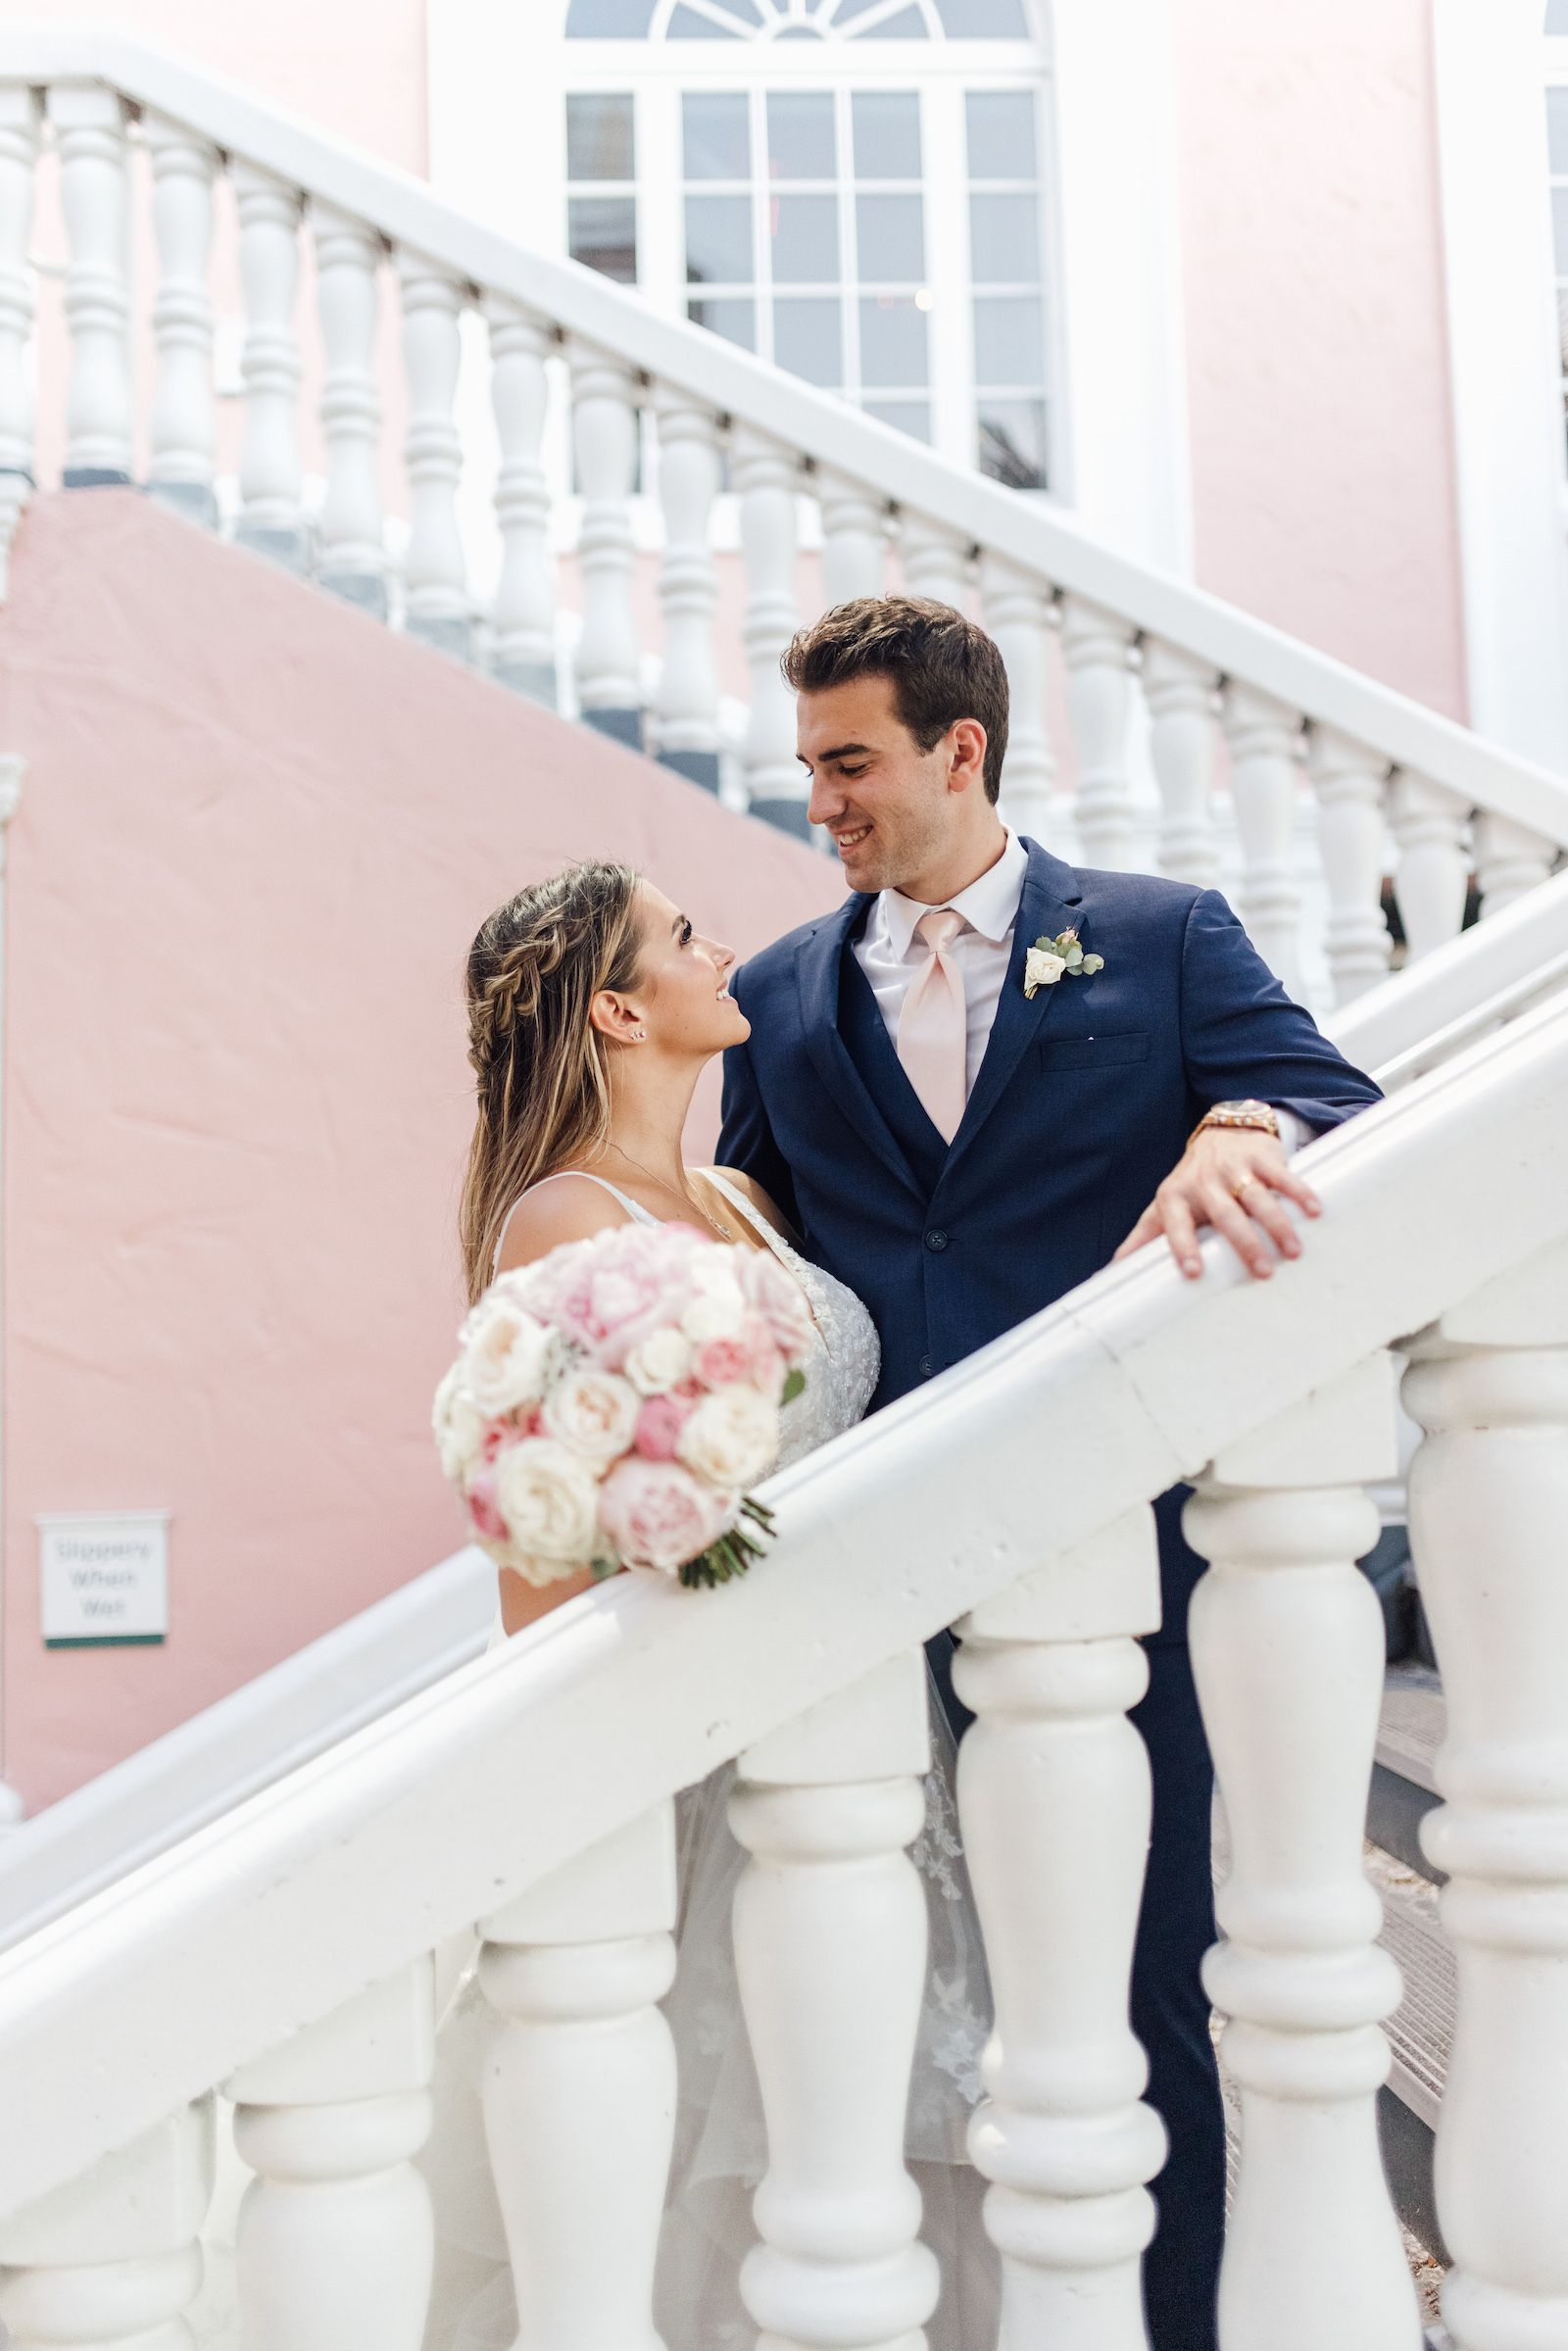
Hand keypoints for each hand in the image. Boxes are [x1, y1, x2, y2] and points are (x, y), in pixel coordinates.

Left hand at [1111, 1126, 1320, 1281]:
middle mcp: (1204, 1181)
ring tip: (1293, 1252)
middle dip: (1244, 1243)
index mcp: (1175, 1196)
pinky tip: (1314, 1213)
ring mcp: (1234, 1168)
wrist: (1222, 1131)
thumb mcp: (1164, 1205)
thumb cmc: (1192, 1182)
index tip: (1194, 1273)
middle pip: (1226, 1215)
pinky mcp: (1263, 1158)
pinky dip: (1299, 1194)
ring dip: (1278, 1225)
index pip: (1176, 1225)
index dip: (1183, 1247)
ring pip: (1258, 1198)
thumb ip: (1143, 1238)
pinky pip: (1283, 1178)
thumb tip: (1111, 1272)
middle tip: (1262, 1272)